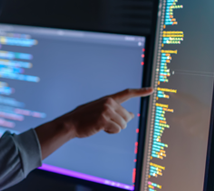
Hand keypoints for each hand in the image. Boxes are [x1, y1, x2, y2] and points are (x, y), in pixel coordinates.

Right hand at [35, 87, 152, 159]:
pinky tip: (99, 128)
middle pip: (127, 117)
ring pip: (123, 125)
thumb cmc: (85, 119)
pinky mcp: (103, 119)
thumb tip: (132, 115)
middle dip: (119, 123)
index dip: (140, 91)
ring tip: (100, 125)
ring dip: (114, 128)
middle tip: (104, 123)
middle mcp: (108, 102)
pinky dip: (110, 132)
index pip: (126, 93)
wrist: (70, 123)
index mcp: (108, 99)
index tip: (151, 89)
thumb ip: (116, 112)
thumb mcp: (101, 112)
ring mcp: (106, 110)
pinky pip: (116, 130)